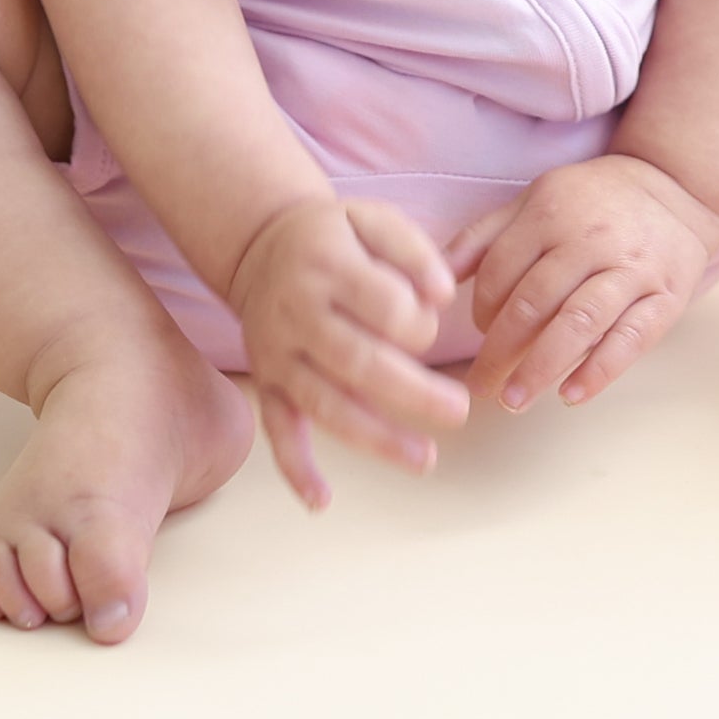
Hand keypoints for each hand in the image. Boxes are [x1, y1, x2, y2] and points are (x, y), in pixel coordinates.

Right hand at [227, 197, 470, 510]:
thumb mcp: (372, 217)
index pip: (382, 305)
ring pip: (326, 403)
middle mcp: (298, 313)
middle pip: (358, 361)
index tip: (432, 318)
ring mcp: (279, 354)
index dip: (418, 319)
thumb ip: (413, 249)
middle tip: (459, 411)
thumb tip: (445, 294)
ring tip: (424, 460)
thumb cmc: (333, 234)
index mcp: (328, 266)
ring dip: (375, 437)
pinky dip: (295, 468)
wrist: (260, 244)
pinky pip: (277, 430)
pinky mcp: (268, 382)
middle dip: (413, 392)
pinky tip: (320, 502)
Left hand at [449, 154, 718, 415]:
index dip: (480, 309)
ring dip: (540, 367)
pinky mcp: (665, 296)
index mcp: (550, 213)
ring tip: (512, 401)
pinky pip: (631, 338)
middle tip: (479, 387)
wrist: (675, 188)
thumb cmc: (591, 202)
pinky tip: (571, 396)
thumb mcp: (535, 200)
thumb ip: (484, 236)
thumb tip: (436, 277)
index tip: (476, 336)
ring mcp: (630, 268)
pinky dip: (599, 370)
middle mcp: (589, 239)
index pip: (500, 271)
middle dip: (499, 350)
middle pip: (534, 301)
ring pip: (579, 322)